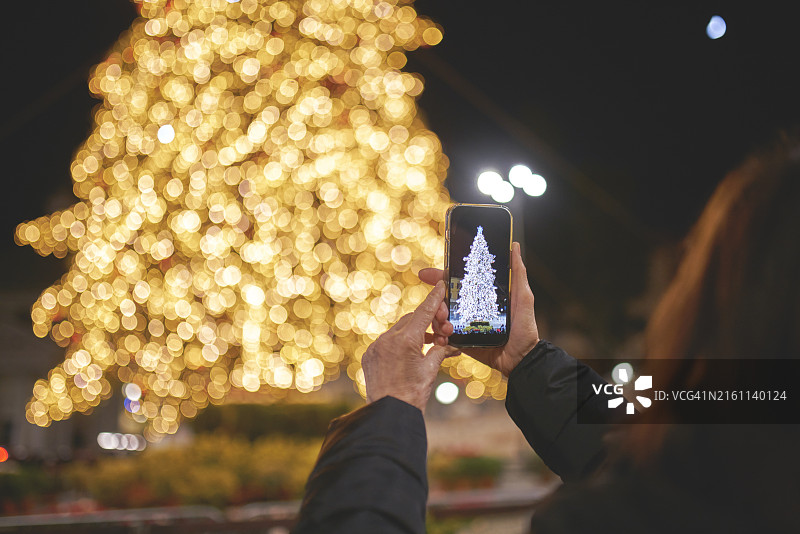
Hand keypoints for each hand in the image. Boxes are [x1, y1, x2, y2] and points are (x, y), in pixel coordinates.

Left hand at [362, 281, 460, 413]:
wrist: (390, 413)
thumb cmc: (413, 394)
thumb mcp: (431, 369)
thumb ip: (439, 350)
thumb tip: (447, 342)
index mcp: (405, 341)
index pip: (423, 312)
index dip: (434, 299)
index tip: (440, 285)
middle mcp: (388, 339)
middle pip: (412, 320)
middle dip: (427, 322)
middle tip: (442, 330)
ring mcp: (376, 347)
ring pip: (399, 330)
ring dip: (414, 333)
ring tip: (428, 345)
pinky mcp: (369, 355)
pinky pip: (387, 341)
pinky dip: (400, 342)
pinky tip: (409, 353)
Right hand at [418, 242, 538, 376]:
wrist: (522, 359)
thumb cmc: (525, 328)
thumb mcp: (523, 297)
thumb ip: (518, 272)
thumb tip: (515, 246)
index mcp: (481, 295)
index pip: (456, 281)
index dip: (439, 276)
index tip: (424, 274)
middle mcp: (470, 308)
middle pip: (442, 300)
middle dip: (435, 303)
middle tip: (440, 309)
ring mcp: (464, 325)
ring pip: (439, 318)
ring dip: (437, 320)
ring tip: (446, 325)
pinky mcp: (461, 341)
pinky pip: (444, 337)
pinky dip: (440, 336)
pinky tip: (444, 337)